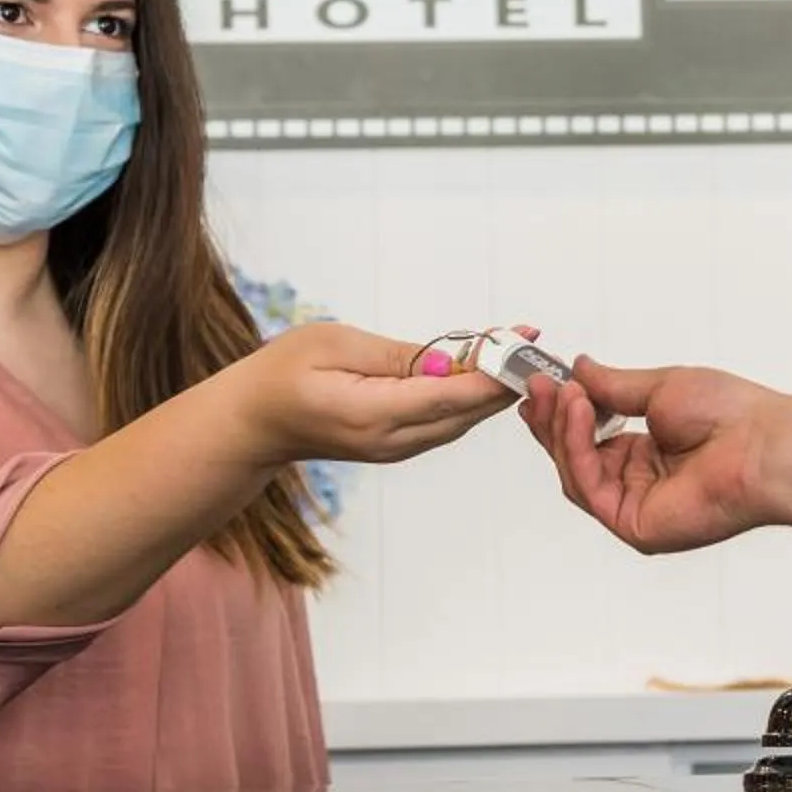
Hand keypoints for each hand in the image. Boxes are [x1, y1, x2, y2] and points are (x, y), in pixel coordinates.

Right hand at [232, 322, 519, 466]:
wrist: (255, 422)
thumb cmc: (283, 374)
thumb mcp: (335, 345)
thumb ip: (397, 355)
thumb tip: (453, 360)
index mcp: (373, 414)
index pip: (451, 397)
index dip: (494, 371)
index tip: (526, 343)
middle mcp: (392, 441)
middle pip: (466, 413)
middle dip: (504, 379)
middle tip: (536, 342)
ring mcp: (396, 449)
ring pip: (460, 420)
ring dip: (491, 389)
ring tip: (520, 349)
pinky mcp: (398, 446)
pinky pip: (444, 422)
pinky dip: (469, 398)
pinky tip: (485, 370)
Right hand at [520, 359, 779, 553]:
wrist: (761, 444)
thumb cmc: (732, 416)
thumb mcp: (660, 388)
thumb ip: (613, 386)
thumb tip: (579, 369)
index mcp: (649, 455)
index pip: (591, 438)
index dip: (563, 412)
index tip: (541, 382)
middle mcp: (639, 484)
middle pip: (575, 458)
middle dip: (552, 419)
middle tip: (536, 384)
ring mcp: (635, 507)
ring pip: (575, 472)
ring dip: (562, 428)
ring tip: (561, 390)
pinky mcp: (633, 525)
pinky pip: (588, 486)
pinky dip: (576, 446)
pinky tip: (579, 410)